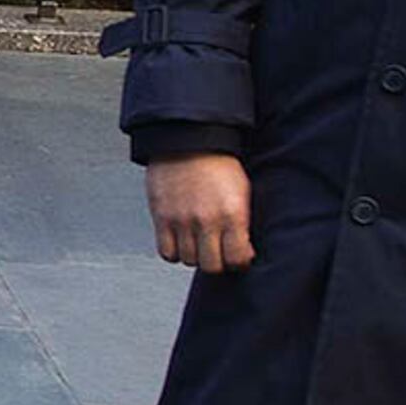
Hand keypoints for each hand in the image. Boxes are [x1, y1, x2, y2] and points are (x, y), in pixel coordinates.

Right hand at [146, 154, 255, 271]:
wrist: (189, 139)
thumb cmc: (219, 163)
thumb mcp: (243, 191)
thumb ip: (242, 223)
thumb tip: (244, 251)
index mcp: (233, 214)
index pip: (237, 259)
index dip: (239, 261)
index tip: (238, 256)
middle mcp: (207, 220)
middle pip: (212, 266)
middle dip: (217, 262)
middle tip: (217, 252)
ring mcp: (182, 220)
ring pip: (188, 260)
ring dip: (194, 255)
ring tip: (198, 241)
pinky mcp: (162, 217)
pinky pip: (166, 252)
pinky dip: (174, 251)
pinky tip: (181, 240)